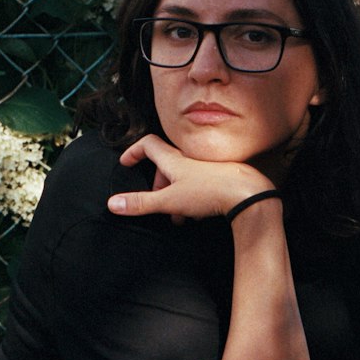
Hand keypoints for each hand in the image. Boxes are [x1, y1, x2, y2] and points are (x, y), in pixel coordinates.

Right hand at [107, 135, 271, 220]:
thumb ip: (141, 203)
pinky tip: (196, 214)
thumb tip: (112, 203)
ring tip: (177, 215)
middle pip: (165, 163)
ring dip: (174, 192)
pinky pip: (199, 183)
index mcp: (174, 159)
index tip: (126, 163)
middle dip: (156, 181)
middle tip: (155, 199)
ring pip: (183, 175)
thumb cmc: (209, 193)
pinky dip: (191, 196)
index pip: (149, 144)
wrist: (247, 194)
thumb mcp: (169, 201)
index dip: (134, 151)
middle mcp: (190, 159)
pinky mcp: (221, 176)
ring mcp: (207, 167)